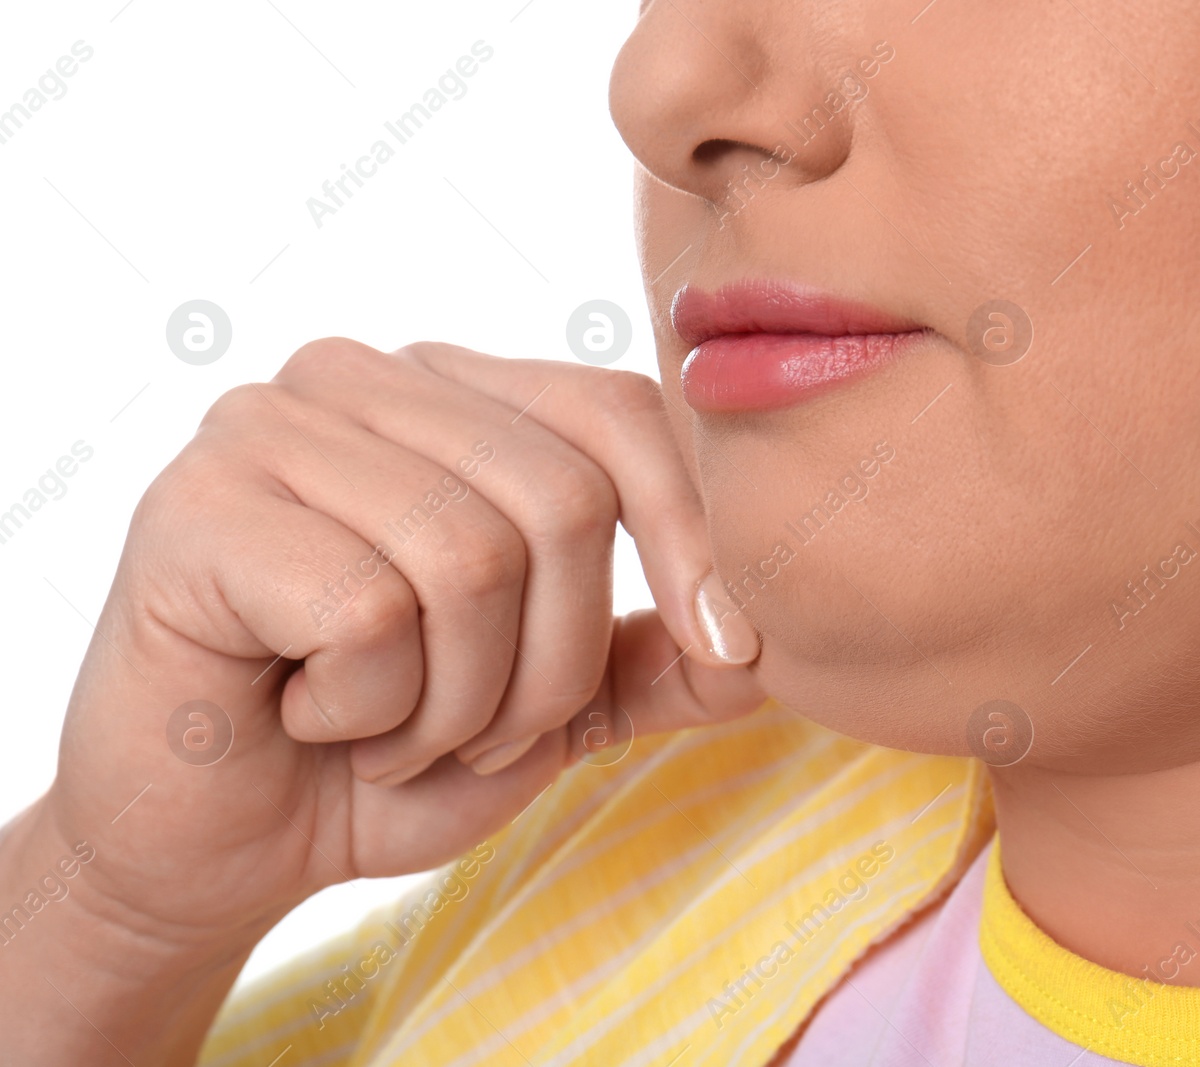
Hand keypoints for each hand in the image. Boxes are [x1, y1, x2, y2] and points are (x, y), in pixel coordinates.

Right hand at [36, 337, 763, 954]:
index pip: (619, 410)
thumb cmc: (385, 752)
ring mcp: (270, 425)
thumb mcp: (556, 711)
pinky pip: (365, 612)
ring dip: (454, 703)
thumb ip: (661, 661)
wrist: (217, 844)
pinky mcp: (196, 502)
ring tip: (388, 729)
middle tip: (476, 733)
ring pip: (471, 559)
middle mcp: (365, 378)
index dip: (693, 533)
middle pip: (560, 497)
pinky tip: (304, 714)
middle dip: (550, 668)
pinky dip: (365, 710)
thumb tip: (776, 637)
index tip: (729, 649)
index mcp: (458, 395)